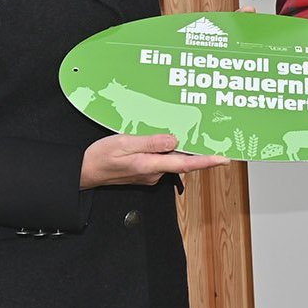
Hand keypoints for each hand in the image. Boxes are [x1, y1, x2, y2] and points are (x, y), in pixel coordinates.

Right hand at [80, 132, 227, 187]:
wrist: (84, 171)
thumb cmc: (100, 157)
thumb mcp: (123, 143)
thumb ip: (150, 142)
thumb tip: (173, 140)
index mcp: (149, 165)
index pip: (184, 164)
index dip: (206, 161)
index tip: (223, 159)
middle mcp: (154, 173)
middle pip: (183, 161)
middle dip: (199, 152)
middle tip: (216, 138)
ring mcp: (150, 173)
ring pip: (172, 159)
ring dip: (183, 149)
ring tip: (194, 133)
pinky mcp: (146, 171)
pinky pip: (163, 160)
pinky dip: (169, 150)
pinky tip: (168, 139)